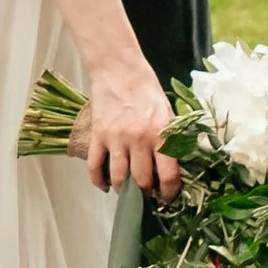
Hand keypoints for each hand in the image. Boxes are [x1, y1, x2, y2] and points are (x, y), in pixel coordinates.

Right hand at [80, 56, 180, 197]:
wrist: (119, 69)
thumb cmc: (147, 90)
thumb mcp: (168, 113)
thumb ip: (169, 139)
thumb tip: (173, 167)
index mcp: (161, 134)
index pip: (167, 176)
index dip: (168, 193)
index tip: (167, 197)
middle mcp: (139, 139)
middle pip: (141, 181)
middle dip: (145, 193)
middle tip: (147, 194)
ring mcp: (116, 138)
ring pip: (118, 178)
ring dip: (122, 189)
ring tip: (126, 189)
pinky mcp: (98, 135)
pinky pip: (94, 166)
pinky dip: (98, 180)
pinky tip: (104, 185)